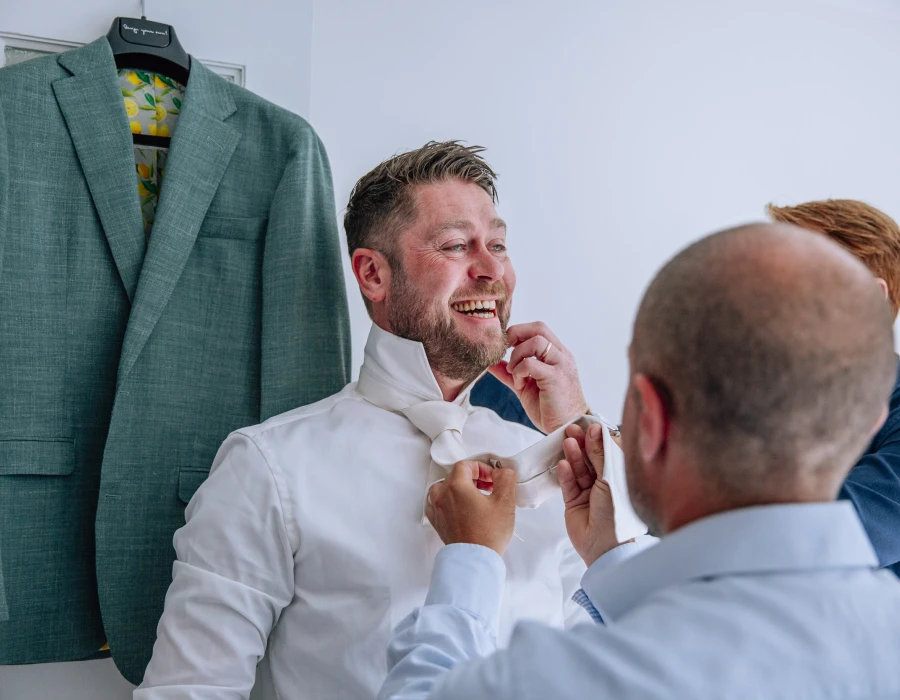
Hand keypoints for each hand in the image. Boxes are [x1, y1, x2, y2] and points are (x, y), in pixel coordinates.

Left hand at [426, 462, 516, 555]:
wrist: (475, 560)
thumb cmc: (488, 534)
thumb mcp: (505, 502)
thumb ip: (505, 479)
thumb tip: (502, 472)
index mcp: (457, 486)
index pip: (466, 465)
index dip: (481, 468)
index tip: (492, 479)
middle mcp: (442, 495)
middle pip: (454, 476)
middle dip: (473, 478)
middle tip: (488, 487)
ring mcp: (437, 510)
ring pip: (442, 488)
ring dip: (458, 488)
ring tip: (473, 497)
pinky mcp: (437, 523)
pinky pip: (436, 504)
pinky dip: (446, 501)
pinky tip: (459, 508)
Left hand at [489, 321, 588, 432]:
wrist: (565, 428)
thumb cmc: (549, 408)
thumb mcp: (524, 386)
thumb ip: (510, 373)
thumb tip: (491, 363)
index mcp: (556, 354)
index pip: (538, 329)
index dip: (518, 332)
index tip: (505, 347)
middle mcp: (561, 356)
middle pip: (538, 328)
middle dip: (516, 335)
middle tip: (505, 352)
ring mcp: (561, 365)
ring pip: (536, 341)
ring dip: (518, 356)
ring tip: (515, 373)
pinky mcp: (556, 378)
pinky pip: (532, 363)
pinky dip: (520, 370)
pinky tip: (520, 384)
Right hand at [557, 423, 621, 565]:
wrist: (605, 547)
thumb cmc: (616, 514)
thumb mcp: (610, 478)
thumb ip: (601, 454)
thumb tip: (596, 430)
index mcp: (621, 477)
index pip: (608, 452)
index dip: (599, 439)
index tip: (590, 426)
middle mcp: (605, 484)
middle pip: (591, 459)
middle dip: (583, 444)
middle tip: (572, 429)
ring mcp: (589, 493)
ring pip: (579, 470)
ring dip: (573, 456)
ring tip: (567, 442)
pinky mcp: (574, 503)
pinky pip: (569, 484)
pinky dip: (566, 474)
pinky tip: (563, 464)